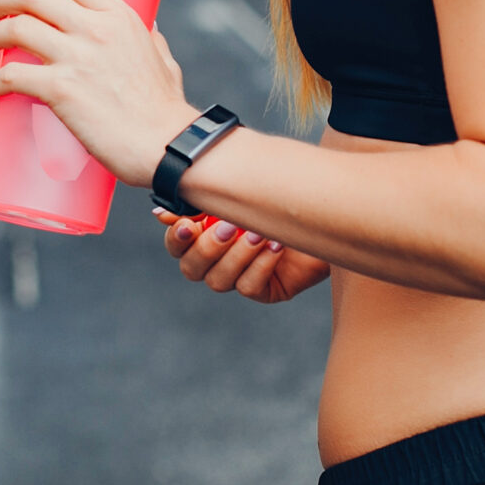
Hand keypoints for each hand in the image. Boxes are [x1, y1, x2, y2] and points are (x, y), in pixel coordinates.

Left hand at [0, 0, 198, 185]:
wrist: (166, 146)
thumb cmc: (165, 109)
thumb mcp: (164, 59)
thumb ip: (152, 40)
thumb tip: (149, 29)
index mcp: (118, 16)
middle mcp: (96, 28)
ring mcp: (77, 57)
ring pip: (17, 27)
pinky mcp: (62, 90)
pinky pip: (12, 76)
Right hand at [154, 210, 331, 303]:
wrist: (324, 208)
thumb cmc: (280, 196)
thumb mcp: (240, 194)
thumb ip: (202, 202)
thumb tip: (159, 214)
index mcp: (205, 233)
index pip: (176, 245)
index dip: (177, 239)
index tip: (188, 224)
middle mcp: (217, 259)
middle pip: (191, 269)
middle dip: (207, 249)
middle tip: (228, 227)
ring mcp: (240, 277)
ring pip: (219, 281)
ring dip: (237, 257)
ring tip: (259, 234)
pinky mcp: (265, 290)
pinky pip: (250, 287)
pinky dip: (261, 266)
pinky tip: (276, 248)